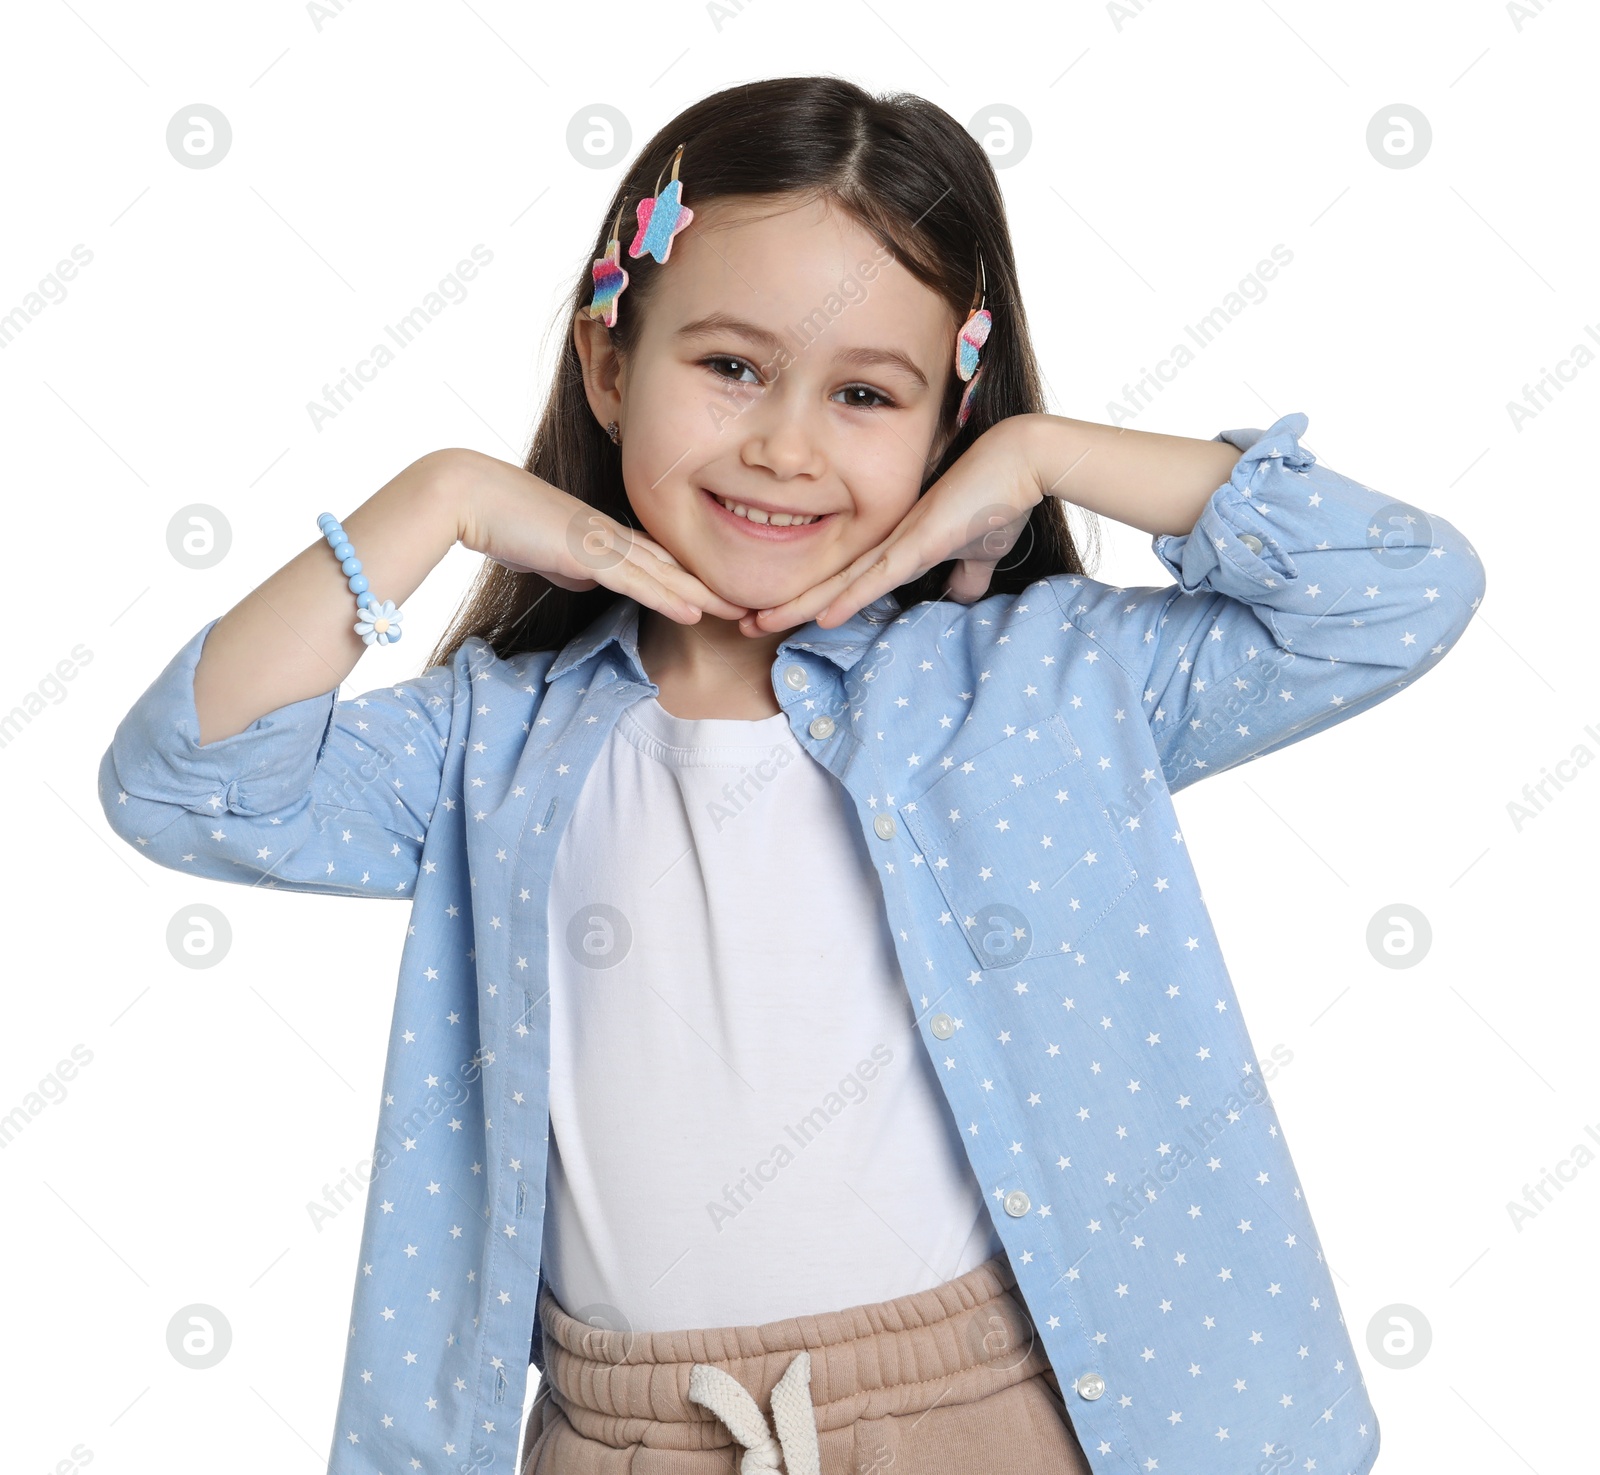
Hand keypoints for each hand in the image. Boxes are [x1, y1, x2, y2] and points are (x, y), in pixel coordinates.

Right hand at [447, 448, 750, 624]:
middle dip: (714, 586)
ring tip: (741, 613)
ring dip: (704, 596)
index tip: (722, 596)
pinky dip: (667, 597)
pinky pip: (635, 579)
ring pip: (664, 572)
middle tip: (754, 604)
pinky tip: (694, 612)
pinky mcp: (584, 551)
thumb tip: (590, 580)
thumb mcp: (547, 551)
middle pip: (674, 564)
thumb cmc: (501, 521)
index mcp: (604, 533)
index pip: (659, 559)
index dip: (693, 578)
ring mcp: (601, 540)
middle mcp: (611, 533)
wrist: (469, 495)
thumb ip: (572, 565)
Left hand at [740, 417, 1043, 634]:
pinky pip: (878, 575)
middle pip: (825, 580)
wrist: (1022, 461)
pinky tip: (822, 617)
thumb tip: (960, 597)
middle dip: (783, 604)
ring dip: (798, 605)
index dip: (808, 598)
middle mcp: (885, 540)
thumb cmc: (1000, 498)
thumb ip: (966, 574)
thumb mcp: (979, 550)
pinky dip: (850, 598)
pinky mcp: (921, 541)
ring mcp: (899, 539)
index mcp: (894, 544)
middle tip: (739, 622)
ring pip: (838, 581)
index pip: (842, 578)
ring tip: (752, 623)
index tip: (774, 615)